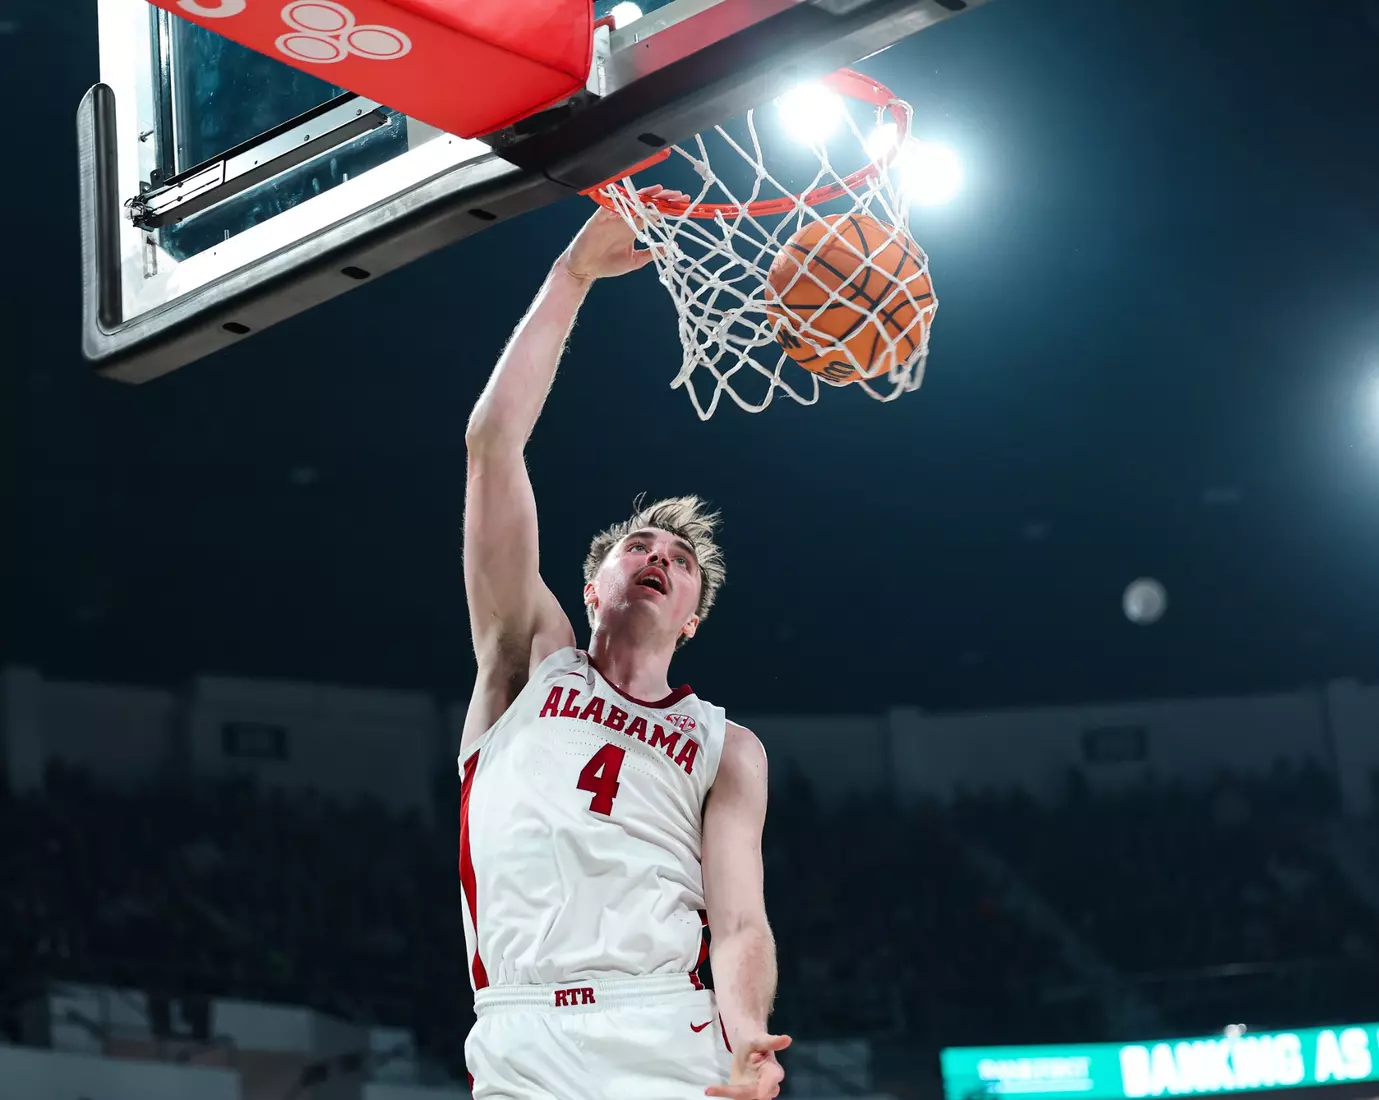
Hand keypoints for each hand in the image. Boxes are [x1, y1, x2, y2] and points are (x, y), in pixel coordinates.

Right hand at [562, 185, 687, 280]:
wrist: (585, 269)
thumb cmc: (607, 265)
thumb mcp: (635, 261)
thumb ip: (651, 252)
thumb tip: (670, 248)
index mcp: (634, 228)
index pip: (654, 214)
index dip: (667, 208)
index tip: (682, 203)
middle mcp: (626, 219)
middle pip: (647, 204)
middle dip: (662, 198)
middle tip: (678, 195)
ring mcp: (614, 216)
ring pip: (633, 201)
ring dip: (647, 195)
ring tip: (661, 192)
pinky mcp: (601, 216)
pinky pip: (612, 204)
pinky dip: (623, 200)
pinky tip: (635, 197)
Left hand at [706, 1032, 790, 1099]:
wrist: (746, 1048)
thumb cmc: (755, 1042)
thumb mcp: (759, 1039)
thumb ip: (772, 1041)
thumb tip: (788, 1039)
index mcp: (774, 1071)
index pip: (773, 1081)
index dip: (767, 1088)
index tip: (760, 1095)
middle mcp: (768, 1086)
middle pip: (759, 1095)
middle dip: (745, 1095)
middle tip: (726, 1090)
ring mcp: (756, 1092)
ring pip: (748, 1099)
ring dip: (734, 1096)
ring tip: (712, 1090)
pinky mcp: (745, 1095)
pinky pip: (737, 1099)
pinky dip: (725, 1094)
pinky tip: (710, 1091)